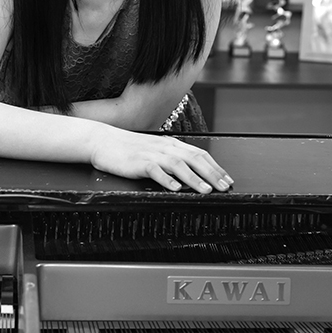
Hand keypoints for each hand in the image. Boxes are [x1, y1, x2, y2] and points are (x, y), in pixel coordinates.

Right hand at [89, 126, 233, 193]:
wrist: (104, 141)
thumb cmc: (130, 149)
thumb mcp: (156, 151)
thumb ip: (173, 159)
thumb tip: (193, 173)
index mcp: (172, 145)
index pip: (200, 154)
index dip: (216, 167)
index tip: (227, 179)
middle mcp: (165, 148)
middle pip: (194, 159)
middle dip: (212, 174)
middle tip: (224, 187)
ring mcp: (152, 154)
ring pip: (178, 165)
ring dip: (195, 178)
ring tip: (206, 190)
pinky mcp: (138, 162)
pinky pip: (155, 170)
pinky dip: (167, 179)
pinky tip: (176, 188)